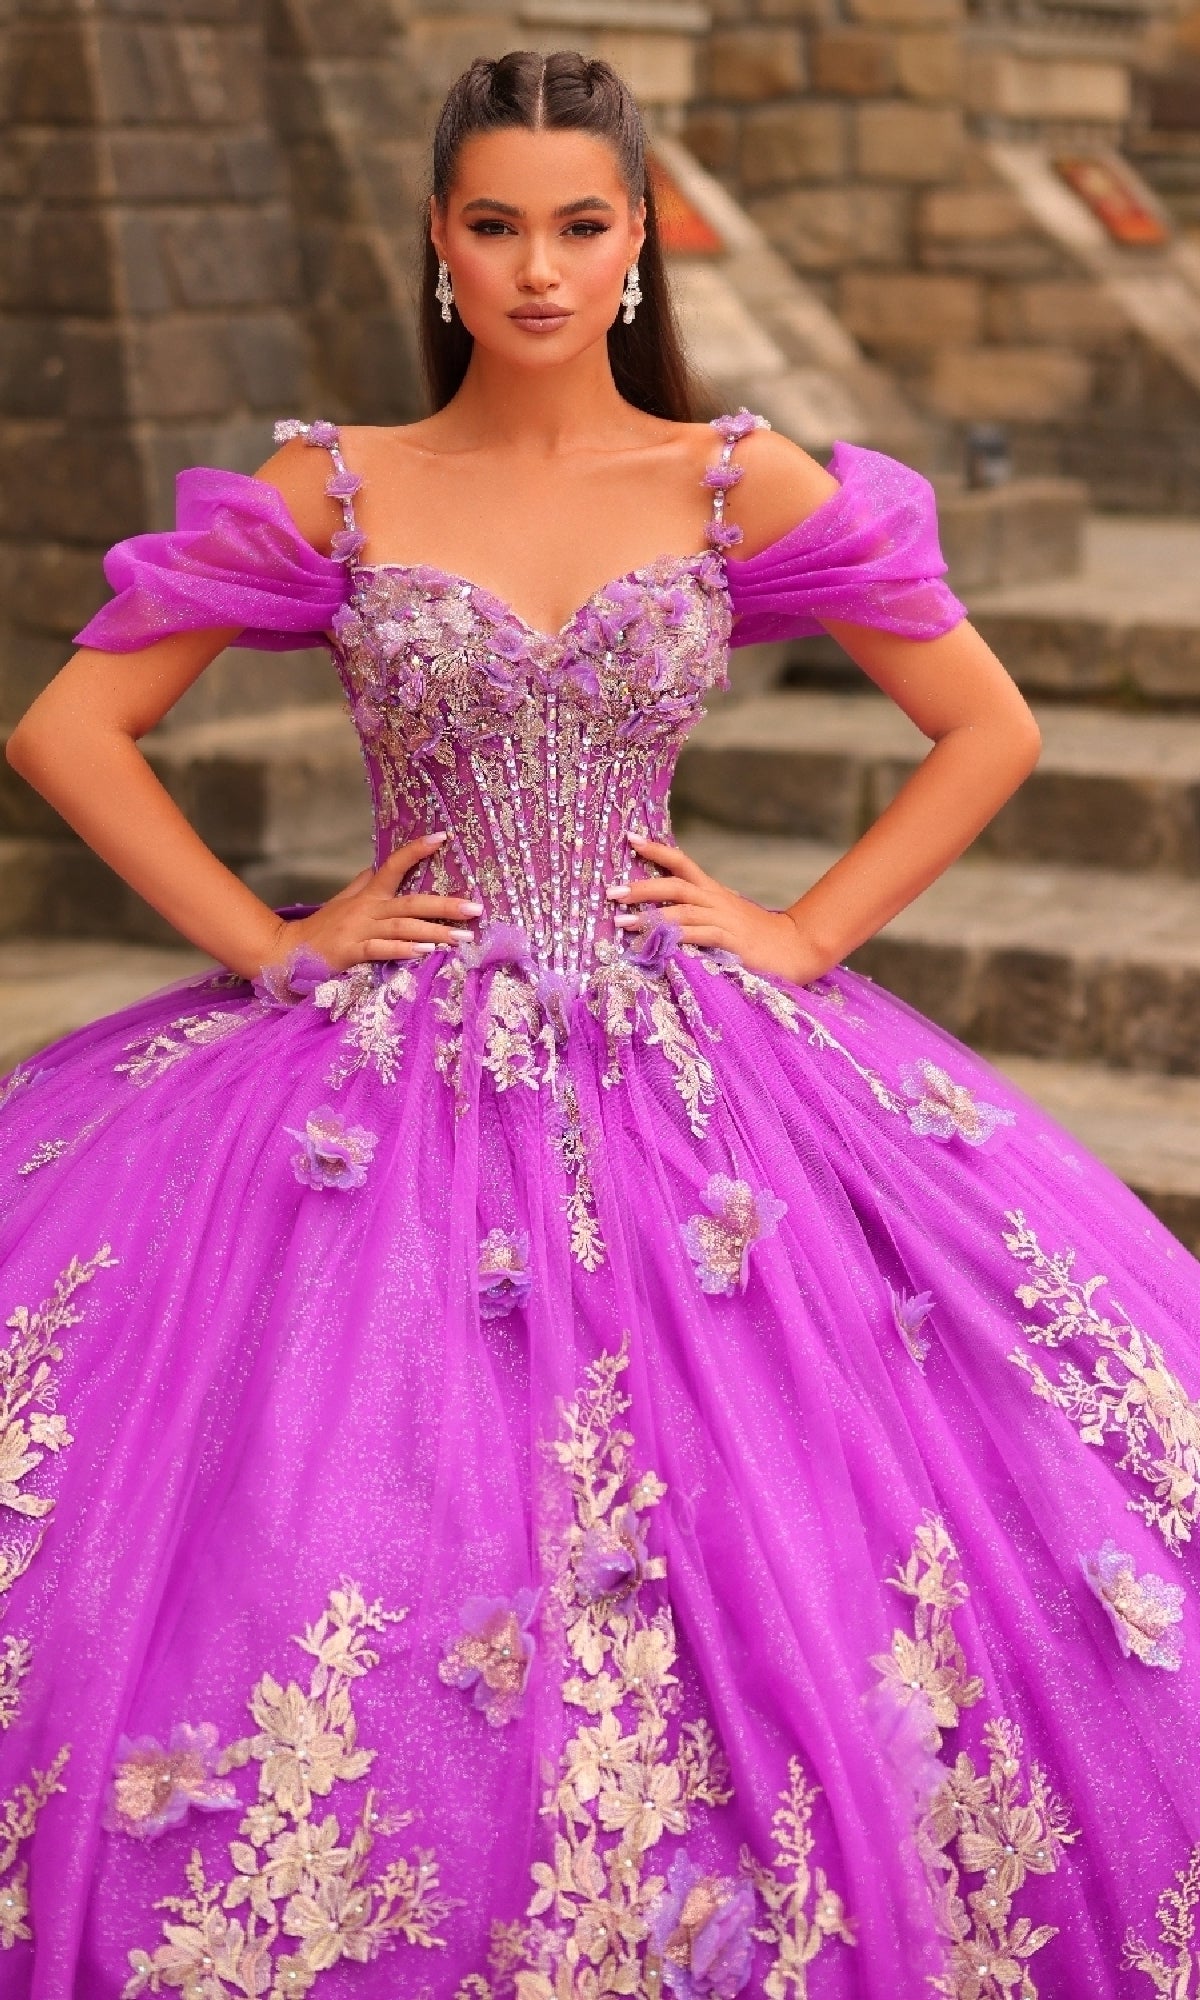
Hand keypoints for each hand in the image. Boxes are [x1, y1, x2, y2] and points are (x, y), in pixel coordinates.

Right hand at [263, 832, 481, 975]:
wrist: (286, 952)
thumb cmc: (321, 929)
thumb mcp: (342, 902)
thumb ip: (361, 885)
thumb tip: (376, 867)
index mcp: (367, 895)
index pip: (394, 865)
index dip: (416, 850)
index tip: (442, 837)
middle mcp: (366, 909)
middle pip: (411, 902)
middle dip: (445, 905)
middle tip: (476, 908)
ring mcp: (358, 930)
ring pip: (402, 927)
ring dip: (434, 931)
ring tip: (461, 937)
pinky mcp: (350, 951)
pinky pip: (381, 949)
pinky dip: (403, 949)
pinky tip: (424, 951)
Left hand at [607, 834, 830, 985]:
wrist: (797, 948)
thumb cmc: (755, 937)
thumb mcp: (723, 919)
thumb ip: (696, 914)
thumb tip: (659, 914)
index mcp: (713, 892)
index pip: (682, 862)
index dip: (656, 849)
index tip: (630, 837)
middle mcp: (716, 901)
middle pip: (676, 884)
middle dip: (642, 886)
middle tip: (611, 891)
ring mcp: (724, 920)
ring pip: (682, 910)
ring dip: (649, 915)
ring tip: (620, 922)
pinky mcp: (731, 942)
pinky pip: (699, 936)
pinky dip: (675, 938)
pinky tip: (655, 944)